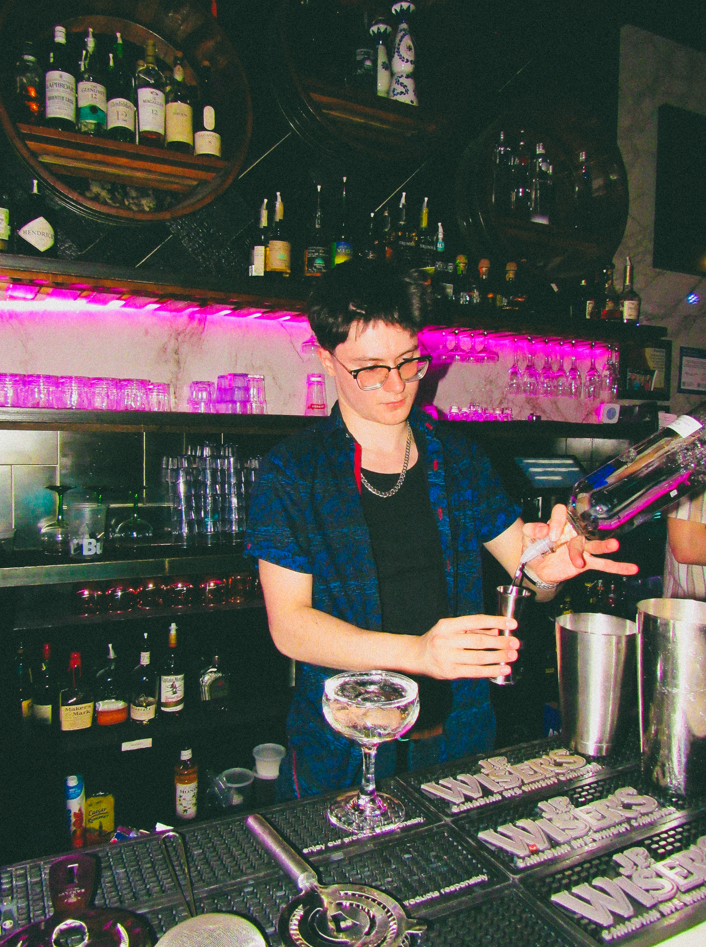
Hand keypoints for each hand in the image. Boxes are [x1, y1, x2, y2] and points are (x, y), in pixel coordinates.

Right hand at [415, 615, 519, 679]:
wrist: (416, 656)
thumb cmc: (437, 640)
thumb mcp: (452, 629)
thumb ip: (473, 630)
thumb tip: (497, 631)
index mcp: (447, 625)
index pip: (475, 621)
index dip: (495, 622)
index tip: (512, 624)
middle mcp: (446, 640)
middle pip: (479, 641)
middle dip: (500, 642)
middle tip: (515, 643)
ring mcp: (447, 657)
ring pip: (478, 657)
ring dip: (498, 657)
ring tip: (512, 656)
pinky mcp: (450, 672)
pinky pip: (474, 672)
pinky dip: (490, 670)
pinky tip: (502, 669)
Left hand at [523, 504, 638, 583]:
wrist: (539, 569)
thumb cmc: (535, 548)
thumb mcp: (528, 538)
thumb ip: (532, 530)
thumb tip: (542, 529)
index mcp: (558, 523)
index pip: (561, 513)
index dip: (557, 522)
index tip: (550, 537)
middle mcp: (573, 532)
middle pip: (580, 531)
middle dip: (578, 542)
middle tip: (576, 549)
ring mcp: (581, 547)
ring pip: (595, 545)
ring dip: (604, 546)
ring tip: (615, 545)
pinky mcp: (587, 563)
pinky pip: (604, 564)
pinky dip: (618, 567)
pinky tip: (632, 568)